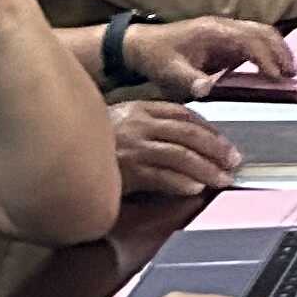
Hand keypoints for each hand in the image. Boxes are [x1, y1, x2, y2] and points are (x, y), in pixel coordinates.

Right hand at [109, 101, 243, 196]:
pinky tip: (195, 188)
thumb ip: (153, 125)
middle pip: (189, 134)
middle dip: (216, 148)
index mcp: (142, 108)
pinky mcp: (126, 170)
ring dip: (206, 169)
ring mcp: (133, 146)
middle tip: (234, 162)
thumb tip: (186, 140)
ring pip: (180, 155)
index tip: (226, 143)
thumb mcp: (125, 121)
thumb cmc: (96, 139)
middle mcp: (140, 124)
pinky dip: (180, 182)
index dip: (210, 130)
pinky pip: (160, 176)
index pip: (185, 115)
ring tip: (222, 179)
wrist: (61, 148)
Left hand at [118, 16, 292, 97]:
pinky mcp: (225, 37)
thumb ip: (188, 80)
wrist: (142, 44)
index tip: (277, 77)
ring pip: (261, 32)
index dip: (266, 58)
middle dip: (281, 51)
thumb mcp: (168, 71)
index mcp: (214, 31)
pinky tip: (272, 67)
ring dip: (277, 49)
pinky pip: (253, 39)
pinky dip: (268, 51)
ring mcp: (225, 29)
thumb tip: (206, 89)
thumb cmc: (157, 57)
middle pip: (262, 31)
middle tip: (292, 74)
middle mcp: (224, 26)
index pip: (250, 41)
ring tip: (288, 71)